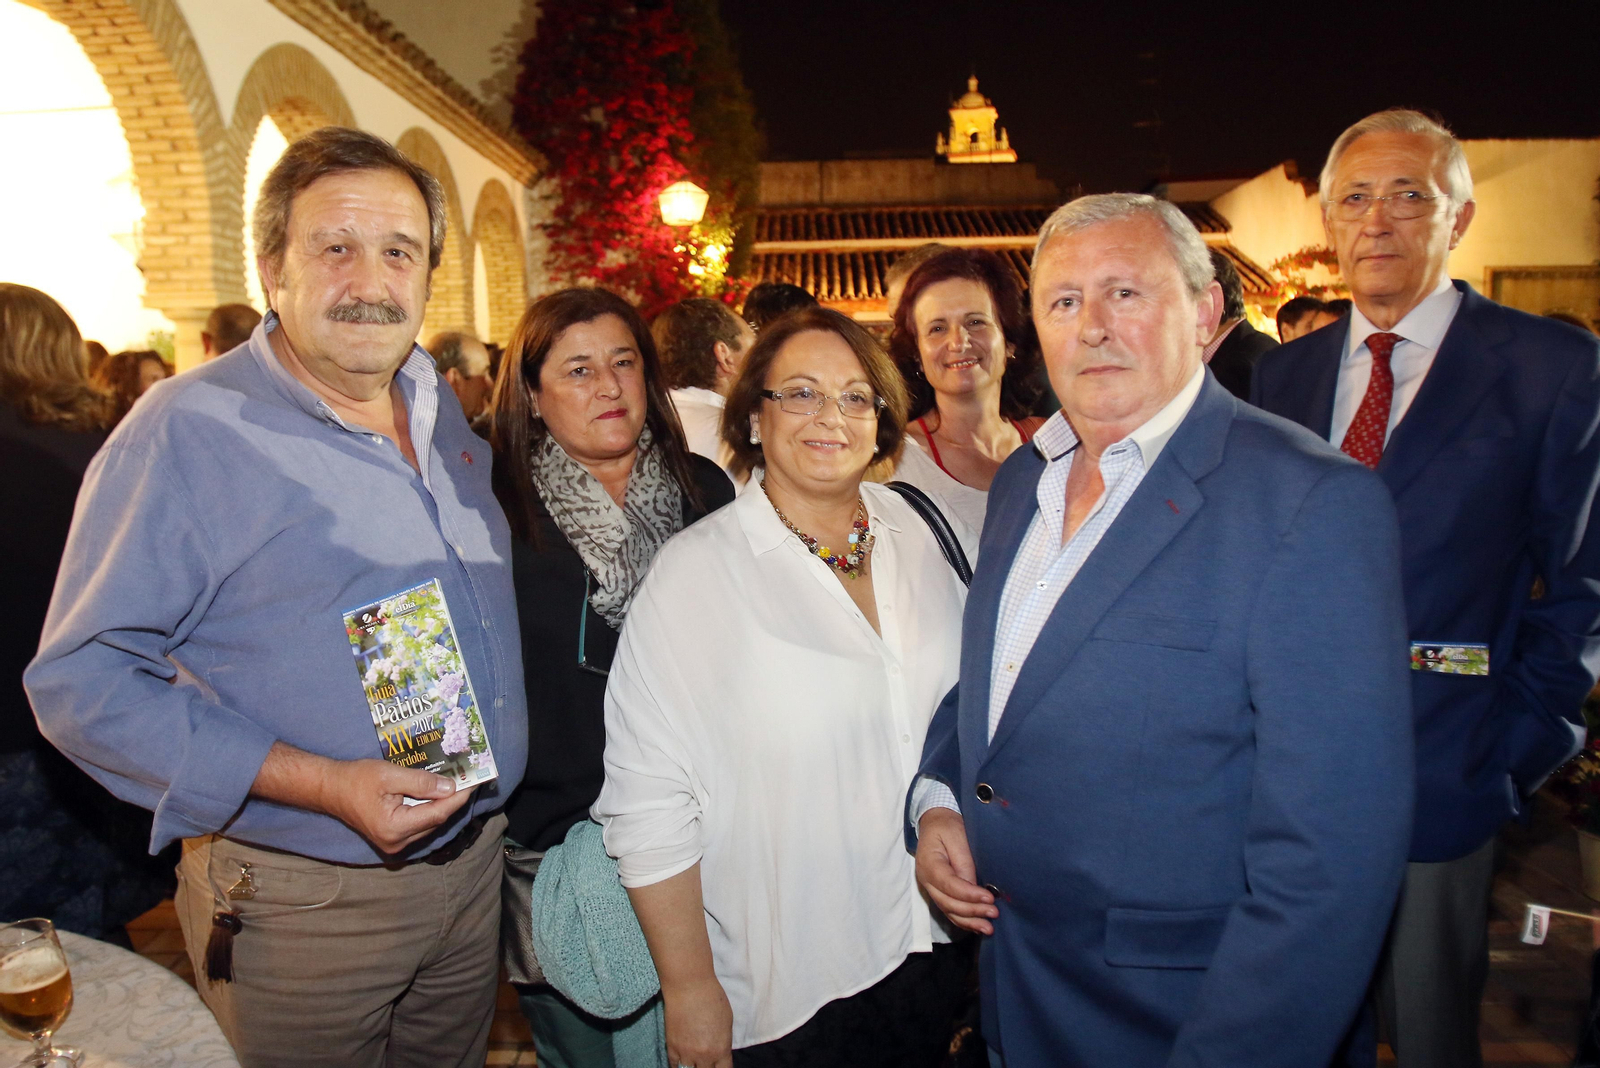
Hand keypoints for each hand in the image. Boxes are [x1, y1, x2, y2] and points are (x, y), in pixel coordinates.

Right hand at [319, 758, 470, 853]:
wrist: (330, 789)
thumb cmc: (356, 779)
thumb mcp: (390, 775)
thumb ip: (421, 782)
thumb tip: (450, 787)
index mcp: (395, 828)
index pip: (438, 813)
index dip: (459, 797)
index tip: (475, 781)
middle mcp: (397, 842)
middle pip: (436, 820)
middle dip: (453, 800)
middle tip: (469, 779)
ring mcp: (394, 844)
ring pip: (429, 823)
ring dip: (442, 804)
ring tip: (457, 784)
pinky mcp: (393, 839)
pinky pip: (419, 824)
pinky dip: (429, 809)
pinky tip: (438, 794)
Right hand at [661, 975, 732, 1067]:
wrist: (689, 987)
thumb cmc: (713, 998)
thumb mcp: (727, 1022)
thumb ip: (723, 1042)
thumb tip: (720, 1051)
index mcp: (721, 1049)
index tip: (720, 1066)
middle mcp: (704, 1056)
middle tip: (706, 1063)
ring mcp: (686, 1053)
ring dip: (692, 1067)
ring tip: (694, 1063)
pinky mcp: (671, 1047)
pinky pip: (674, 1065)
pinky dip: (679, 1065)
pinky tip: (682, 1063)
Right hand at [916, 808, 996, 935]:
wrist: (935, 822)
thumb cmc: (947, 826)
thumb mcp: (957, 835)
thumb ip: (964, 861)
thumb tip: (974, 886)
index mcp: (929, 864)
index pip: (949, 884)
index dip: (969, 894)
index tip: (990, 898)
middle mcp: (926, 880)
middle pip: (948, 902)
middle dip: (972, 911)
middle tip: (994, 913)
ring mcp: (931, 888)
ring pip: (948, 911)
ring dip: (969, 922)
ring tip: (988, 928)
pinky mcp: (939, 892)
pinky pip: (950, 911)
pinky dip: (964, 921)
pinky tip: (978, 926)